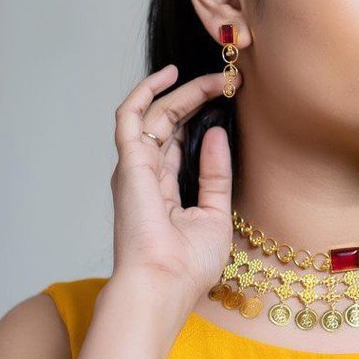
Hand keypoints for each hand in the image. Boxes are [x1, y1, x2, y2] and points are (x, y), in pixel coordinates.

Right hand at [110, 62, 235, 310]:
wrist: (164, 284)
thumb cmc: (187, 266)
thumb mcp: (215, 215)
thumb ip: (215, 175)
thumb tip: (216, 134)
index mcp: (164, 191)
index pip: (180, 142)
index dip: (201, 117)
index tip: (230, 99)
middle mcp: (145, 176)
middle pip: (169, 123)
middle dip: (197, 97)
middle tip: (229, 81)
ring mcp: (135, 168)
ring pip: (155, 114)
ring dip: (184, 91)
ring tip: (216, 78)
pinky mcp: (128, 162)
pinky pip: (130, 115)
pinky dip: (147, 90)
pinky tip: (171, 74)